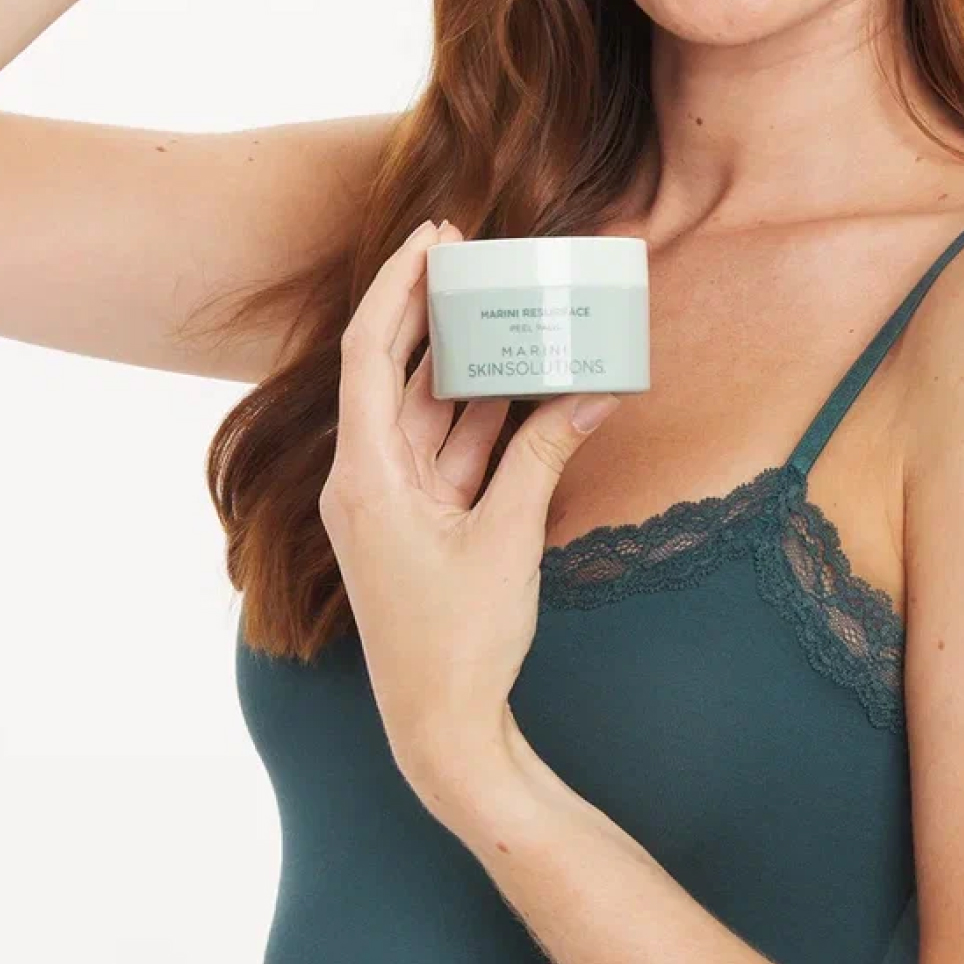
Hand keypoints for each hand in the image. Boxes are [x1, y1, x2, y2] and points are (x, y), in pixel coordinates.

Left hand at [317, 216, 619, 796]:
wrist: (441, 726)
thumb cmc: (459, 640)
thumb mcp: (510, 537)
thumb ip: (546, 454)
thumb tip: (599, 390)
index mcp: (365, 478)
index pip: (368, 355)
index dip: (397, 287)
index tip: (433, 237)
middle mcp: (366, 480)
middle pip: (395, 370)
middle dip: (431, 308)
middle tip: (471, 250)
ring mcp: (391, 500)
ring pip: (428, 407)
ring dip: (466, 360)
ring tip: (508, 303)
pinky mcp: (419, 520)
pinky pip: (450, 448)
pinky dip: (484, 415)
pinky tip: (524, 378)